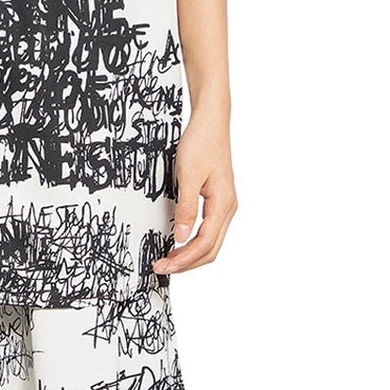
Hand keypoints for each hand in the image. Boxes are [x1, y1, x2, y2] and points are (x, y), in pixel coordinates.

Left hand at [151, 110, 236, 273]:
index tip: (164, 265)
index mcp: (223, 204)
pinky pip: (209, 231)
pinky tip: (180, 244)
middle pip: (210, 249)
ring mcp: (224, 205)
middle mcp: (227, 208)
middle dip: (186, 263)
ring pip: (211, 243)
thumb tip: (182, 237)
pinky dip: (195, 243)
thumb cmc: (201, 143)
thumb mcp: (187, 176)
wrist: (211, 122)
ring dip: (190, 255)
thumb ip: (186, 208)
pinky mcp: (218, 201)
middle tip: (161, 267)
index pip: (204, 244)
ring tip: (168, 260)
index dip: (183, 260)